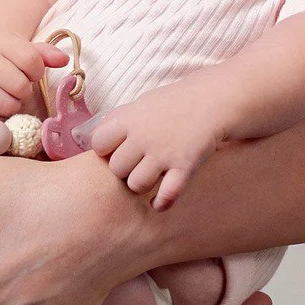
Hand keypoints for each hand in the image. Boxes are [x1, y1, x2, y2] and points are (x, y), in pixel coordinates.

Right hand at [0, 31, 67, 121]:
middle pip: (19, 85)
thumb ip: (44, 54)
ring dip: (12, 105)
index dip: (36, 71)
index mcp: (2, 43)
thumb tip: (63, 60)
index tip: (31, 72)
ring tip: (7, 97)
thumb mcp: (20, 48)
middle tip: (18, 87)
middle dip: (24, 90)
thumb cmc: (1, 54)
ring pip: (4, 104)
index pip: (30, 60)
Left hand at [85, 85, 226, 210]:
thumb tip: (92, 139)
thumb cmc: (173, 104)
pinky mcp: (184, 166)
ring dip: (142, 186)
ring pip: (136, 185)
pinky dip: (161, 203)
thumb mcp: (140, 105)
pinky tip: (159, 203)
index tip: (117, 151)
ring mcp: (163, 153)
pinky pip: (166, 195)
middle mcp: (142, 136)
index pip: (98, 144)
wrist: (211, 101)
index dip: (106, 151)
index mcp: (128, 119)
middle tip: (137, 166)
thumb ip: (119, 122)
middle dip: (124, 170)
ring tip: (150, 180)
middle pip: (116, 168)